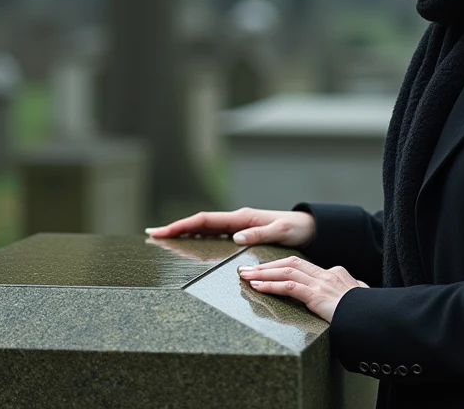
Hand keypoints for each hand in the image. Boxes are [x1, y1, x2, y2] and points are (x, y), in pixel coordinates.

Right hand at [146, 207, 316, 247]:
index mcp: (242, 218)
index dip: (182, 225)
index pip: (205, 220)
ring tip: (164, 239)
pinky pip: (215, 236)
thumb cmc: (296, 229)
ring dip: (185, 233)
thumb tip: (236, 238)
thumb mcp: (281, 232)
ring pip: (205, 229)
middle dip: (176, 228)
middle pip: (200, 223)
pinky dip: (199, 238)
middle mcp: (237, 220)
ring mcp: (238, 227)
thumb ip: (260, 235)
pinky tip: (191, 246)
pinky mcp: (242, 234)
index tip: (162, 231)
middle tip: (153, 235)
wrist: (310, 227)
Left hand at [238, 255, 367, 322]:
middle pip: (291, 263)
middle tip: (247, 269)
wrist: (375, 318)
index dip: (282, 266)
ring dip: (263, 273)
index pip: (303, 265)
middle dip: (266, 266)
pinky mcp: (317, 295)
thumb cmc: (368, 312)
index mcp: (335, 274)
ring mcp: (321, 284)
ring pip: (286, 271)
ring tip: (245, 276)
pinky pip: (289, 287)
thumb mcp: (360, 299)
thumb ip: (355, 293)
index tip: (266, 270)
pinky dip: (271, 285)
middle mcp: (327, 275)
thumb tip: (358, 292)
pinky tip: (257, 286)